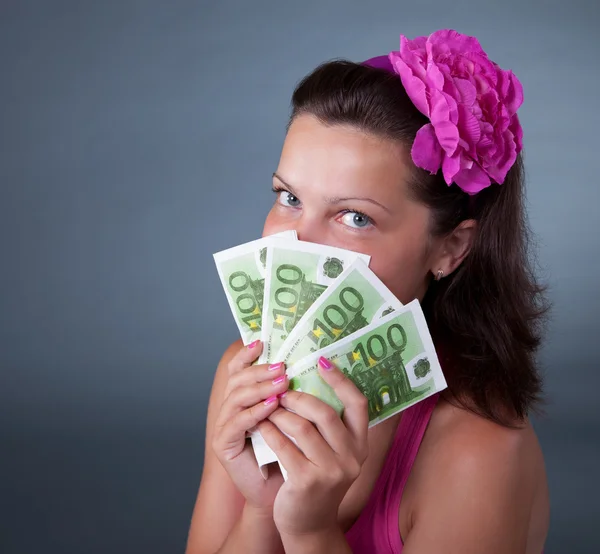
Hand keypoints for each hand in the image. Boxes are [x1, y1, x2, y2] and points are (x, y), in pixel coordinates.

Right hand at [211, 340, 288, 513]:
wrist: (283, 493)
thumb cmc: (291, 452)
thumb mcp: (293, 416)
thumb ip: (291, 392)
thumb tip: (307, 361)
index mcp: (243, 399)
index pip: (238, 369)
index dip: (246, 354)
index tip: (262, 342)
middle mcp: (229, 409)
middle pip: (237, 379)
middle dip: (260, 371)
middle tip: (283, 367)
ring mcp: (223, 426)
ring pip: (236, 397)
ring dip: (260, 388)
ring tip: (282, 384)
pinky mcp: (223, 445)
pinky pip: (237, 423)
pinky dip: (255, 412)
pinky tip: (272, 407)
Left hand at [257, 356, 368, 536]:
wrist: (308, 524)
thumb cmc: (317, 478)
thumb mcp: (332, 452)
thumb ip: (329, 424)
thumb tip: (311, 380)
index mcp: (360, 443)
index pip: (358, 403)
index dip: (341, 380)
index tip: (322, 360)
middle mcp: (351, 456)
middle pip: (326, 412)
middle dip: (299, 397)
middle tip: (282, 389)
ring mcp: (331, 471)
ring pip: (301, 427)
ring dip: (280, 412)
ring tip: (268, 406)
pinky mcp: (307, 481)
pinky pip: (284, 445)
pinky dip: (269, 431)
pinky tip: (261, 424)